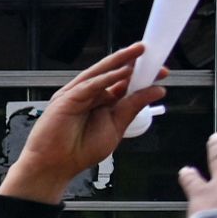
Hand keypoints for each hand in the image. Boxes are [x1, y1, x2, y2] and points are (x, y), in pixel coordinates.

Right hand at [2, 46, 145, 202]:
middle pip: (113, 73)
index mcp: (103, 102)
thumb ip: (134, 107)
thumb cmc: (81, 150)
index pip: (124, 83)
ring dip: (120, 62)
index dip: (142, 76)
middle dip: (132, 62)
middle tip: (151, 53)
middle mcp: (90, 95)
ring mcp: (77, 95)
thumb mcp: (117, 127)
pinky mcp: (66, 99)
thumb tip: (156, 91)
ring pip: (101, 73)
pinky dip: (106, 78)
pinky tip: (121, 72)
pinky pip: (89, 85)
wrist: (56, 165)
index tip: (160, 72)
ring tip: (137, 52)